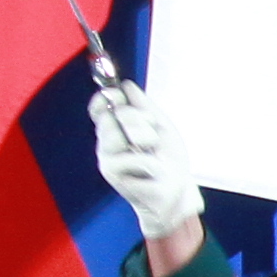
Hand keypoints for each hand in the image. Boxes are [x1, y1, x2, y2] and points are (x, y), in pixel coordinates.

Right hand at [87, 78, 200, 240]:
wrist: (177, 191)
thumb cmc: (168, 160)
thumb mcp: (161, 127)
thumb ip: (144, 107)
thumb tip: (126, 85)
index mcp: (116, 129)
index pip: (100, 105)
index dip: (109, 95)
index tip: (121, 95)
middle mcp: (106, 143)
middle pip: (114, 113)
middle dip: (141, 120)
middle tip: (153, 140)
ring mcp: (107, 159)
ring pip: (118, 132)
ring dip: (146, 140)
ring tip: (153, 154)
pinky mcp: (112, 174)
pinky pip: (136, 157)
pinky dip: (153, 164)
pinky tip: (153, 173)